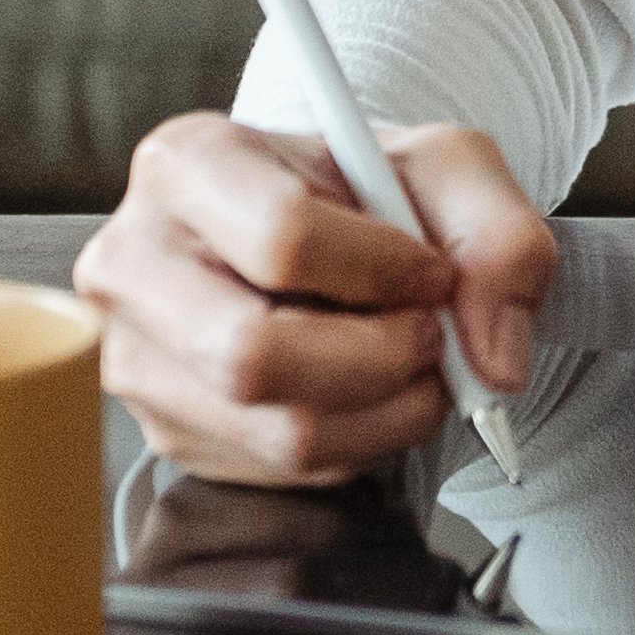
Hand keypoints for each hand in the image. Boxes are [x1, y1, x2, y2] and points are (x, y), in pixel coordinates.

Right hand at [76, 110, 553, 484]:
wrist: (322, 242)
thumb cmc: (367, 195)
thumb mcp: (451, 170)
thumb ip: (500, 238)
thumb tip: (493, 359)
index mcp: (187, 162)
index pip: (282, 237)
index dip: (382, 270)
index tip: (431, 274)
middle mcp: (135, 262)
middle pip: (253, 355)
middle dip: (379, 360)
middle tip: (429, 336)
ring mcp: (139, 359)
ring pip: (278, 431)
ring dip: (384, 413)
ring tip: (413, 364)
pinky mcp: (170, 432)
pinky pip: (283, 472)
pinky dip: (358, 442)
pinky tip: (368, 392)